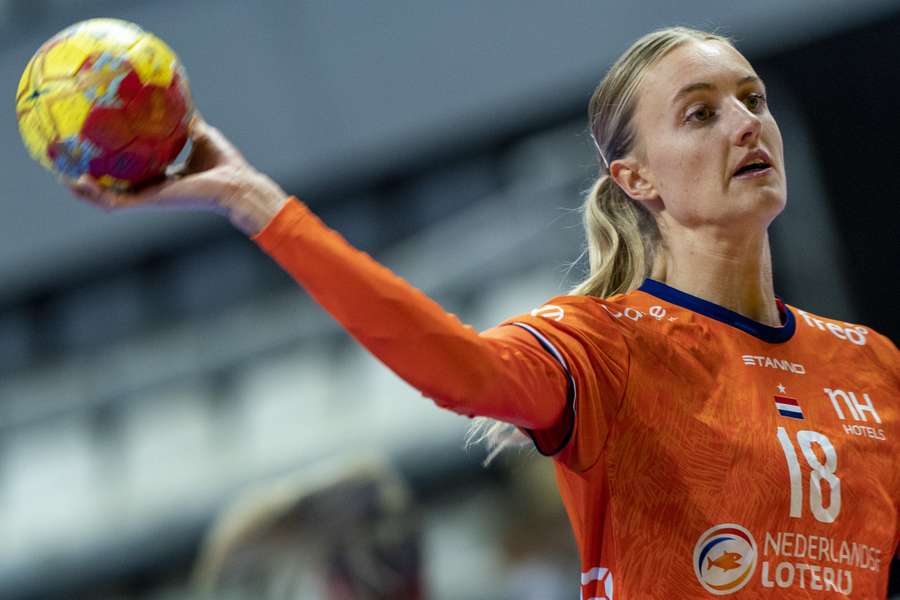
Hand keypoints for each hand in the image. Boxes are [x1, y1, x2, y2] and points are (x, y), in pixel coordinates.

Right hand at [68, 116, 288, 235]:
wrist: (235, 185)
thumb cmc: (225, 164)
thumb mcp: (200, 133)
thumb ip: (185, 117)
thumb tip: (178, 90)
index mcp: (163, 176)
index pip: (131, 171)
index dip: (112, 162)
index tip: (95, 148)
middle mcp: (153, 188)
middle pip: (114, 186)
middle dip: (90, 176)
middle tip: (70, 161)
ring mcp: (149, 197)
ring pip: (107, 198)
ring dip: (84, 190)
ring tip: (62, 175)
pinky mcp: (149, 201)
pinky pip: (114, 201)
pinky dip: (94, 195)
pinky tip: (76, 182)